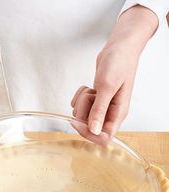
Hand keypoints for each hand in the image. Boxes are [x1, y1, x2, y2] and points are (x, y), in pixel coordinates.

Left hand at [71, 5, 158, 144]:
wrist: (119, 48)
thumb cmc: (119, 63)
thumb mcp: (107, 86)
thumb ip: (99, 110)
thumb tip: (94, 131)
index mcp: (117, 114)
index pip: (103, 138)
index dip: (88, 133)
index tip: (77, 121)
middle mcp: (109, 114)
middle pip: (89, 127)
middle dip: (83, 112)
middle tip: (90, 96)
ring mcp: (102, 107)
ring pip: (82, 116)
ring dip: (82, 101)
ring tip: (92, 88)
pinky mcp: (95, 100)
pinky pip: (80, 105)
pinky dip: (80, 96)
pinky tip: (89, 87)